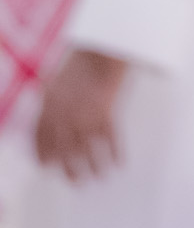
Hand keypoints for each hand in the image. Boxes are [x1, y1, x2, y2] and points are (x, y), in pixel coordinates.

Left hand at [34, 48, 127, 179]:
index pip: (41, 138)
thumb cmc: (84, 59)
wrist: (105, 46)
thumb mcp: (58, 77)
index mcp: (48, 105)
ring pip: (86, 151)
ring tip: (99, 177)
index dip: (44, 155)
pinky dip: (115, 153)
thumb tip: (48, 117)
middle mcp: (64, 115)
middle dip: (70, 169)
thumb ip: (51, 98)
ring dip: (93, 167)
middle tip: (75, 181)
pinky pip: (110, 139)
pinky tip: (118, 163)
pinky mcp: (105, 113)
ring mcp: (84, 115)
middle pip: (64, 151)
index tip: (48, 166)